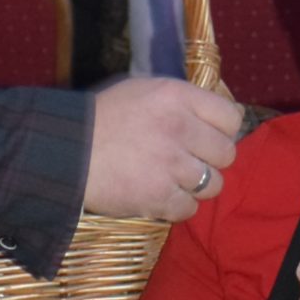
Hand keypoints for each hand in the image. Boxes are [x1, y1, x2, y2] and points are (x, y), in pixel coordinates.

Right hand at [85, 79, 242, 218]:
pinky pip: (190, 209)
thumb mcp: (144, 90)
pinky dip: (177, 206)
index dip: (223, 130)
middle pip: (227, 153)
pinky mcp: (160, 197)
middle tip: (190, 161)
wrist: (68, 152)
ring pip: (213, 184)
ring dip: (197, 186)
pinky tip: (161, 196)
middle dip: (211, 159)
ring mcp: (172, 165)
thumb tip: (211, 115)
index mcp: (177, 96)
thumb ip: (180, 101)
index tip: (208, 136)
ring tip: (175, 180)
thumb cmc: (103, 117)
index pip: (231, 117)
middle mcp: (180, 127)